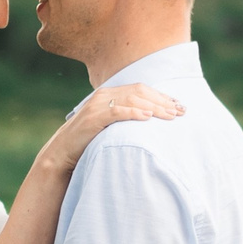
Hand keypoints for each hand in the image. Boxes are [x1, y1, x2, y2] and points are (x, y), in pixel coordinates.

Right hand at [37, 82, 182, 173]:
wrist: (61, 153)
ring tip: (170, 115)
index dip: (161, 96)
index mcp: (109, 94)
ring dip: (154, 107)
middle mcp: (104, 95)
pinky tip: (147, 117)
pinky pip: (117, 112)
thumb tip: (150, 120)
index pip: (141, 90)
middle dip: (162, 101)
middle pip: (140, 92)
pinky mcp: (93, 118)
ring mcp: (97, 105)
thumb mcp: (108, 126)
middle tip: (181, 111)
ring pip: (132, 99)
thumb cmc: (87, 142)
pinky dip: (133, 113)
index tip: (178, 105)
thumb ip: (124, 118)